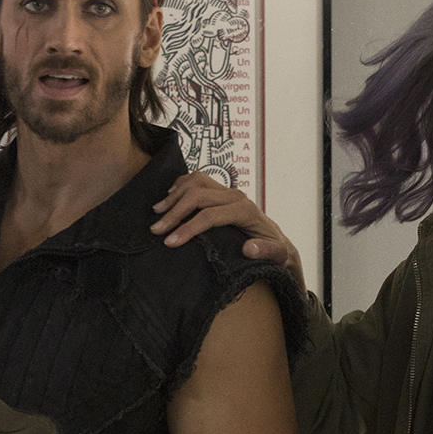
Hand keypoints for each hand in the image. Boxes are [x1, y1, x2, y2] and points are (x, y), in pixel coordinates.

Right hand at [150, 172, 306, 291]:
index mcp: (245, 210)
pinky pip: (197, 179)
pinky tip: (168, 198)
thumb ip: (266, 251)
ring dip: (174, 196)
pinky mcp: (220, 189)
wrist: (274, 237)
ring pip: (196, 182)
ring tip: (157, 212)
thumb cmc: (273, 248)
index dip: (188, 228)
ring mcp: (227, 189)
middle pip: (198, 196)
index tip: (170, 242)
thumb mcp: (277, 254)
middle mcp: (235, 195)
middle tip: (156, 229)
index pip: (210, 215)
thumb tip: (248, 248)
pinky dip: (180, 185)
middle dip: (174, 212)